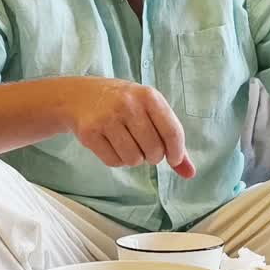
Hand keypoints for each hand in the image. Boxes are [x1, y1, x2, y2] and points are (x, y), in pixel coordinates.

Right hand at [63, 78, 195, 178]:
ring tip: (127, 144)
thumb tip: (190, 173)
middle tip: (145, 147)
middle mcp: (128, 104)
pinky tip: (112, 145)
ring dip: (134, 159)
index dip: (177, 152)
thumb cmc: (123, 104)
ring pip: (134, 159)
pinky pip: (114, 162)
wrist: (79, 96)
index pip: (172, 132)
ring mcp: (107, 118)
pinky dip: (117, 160)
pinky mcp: (90, 133)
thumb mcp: (149, 110)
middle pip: (154, 150)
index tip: (173, 158)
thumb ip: (171, 140)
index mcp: (148, 96)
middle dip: (153, 156)